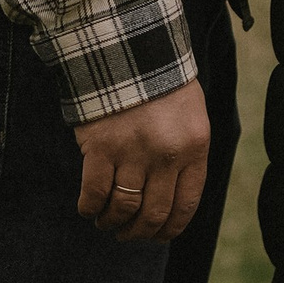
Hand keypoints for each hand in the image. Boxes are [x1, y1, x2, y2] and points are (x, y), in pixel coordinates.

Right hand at [73, 78, 209, 243]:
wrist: (128, 47)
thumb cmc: (161, 83)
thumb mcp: (190, 115)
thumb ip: (187, 154)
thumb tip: (174, 200)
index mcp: (194, 146)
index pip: (186, 204)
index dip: (170, 228)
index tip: (158, 235)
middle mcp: (166, 154)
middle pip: (154, 213)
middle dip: (139, 232)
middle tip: (127, 234)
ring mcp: (133, 151)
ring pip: (124, 208)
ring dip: (113, 223)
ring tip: (107, 222)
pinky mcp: (101, 146)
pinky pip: (95, 193)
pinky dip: (90, 208)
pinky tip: (89, 208)